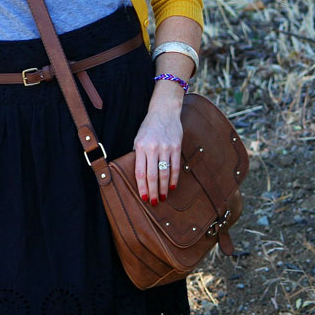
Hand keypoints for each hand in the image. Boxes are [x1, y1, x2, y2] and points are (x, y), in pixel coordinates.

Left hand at [133, 91, 182, 205]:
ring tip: (163, 197)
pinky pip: (175, 166)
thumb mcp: (138, 139)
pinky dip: (174, 178)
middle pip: (152, 176)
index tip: (143, 198)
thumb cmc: (149, 127)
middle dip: (153, 191)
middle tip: (154, 202)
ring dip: (163, 188)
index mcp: (140, 147)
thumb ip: (138, 155)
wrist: (164, 111)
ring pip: (164, 173)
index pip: (140, 172)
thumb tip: (139, 176)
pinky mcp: (176, 146)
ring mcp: (165, 147)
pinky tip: (172, 186)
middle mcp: (152, 148)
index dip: (142, 187)